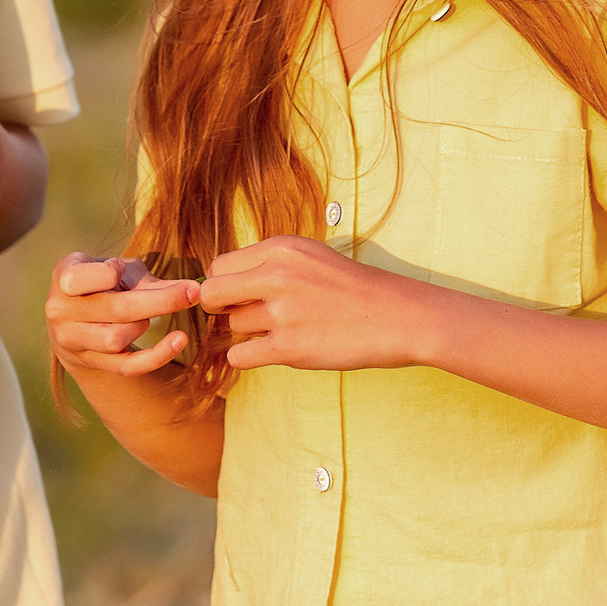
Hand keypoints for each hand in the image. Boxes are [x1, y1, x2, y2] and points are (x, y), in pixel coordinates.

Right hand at [45, 254, 203, 377]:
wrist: (75, 317)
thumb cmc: (102, 282)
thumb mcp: (116, 268)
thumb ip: (146, 279)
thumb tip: (192, 288)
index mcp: (63, 275)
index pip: (81, 278)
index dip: (109, 272)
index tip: (121, 268)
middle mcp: (60, 310)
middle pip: (115, 310)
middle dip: (160, 301)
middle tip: (193, 292)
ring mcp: (72, 340)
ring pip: (117, 339)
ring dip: (143, 324)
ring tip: (146, 315)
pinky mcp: (89, 363)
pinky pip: (126, 367)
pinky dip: (157, 356)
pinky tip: (180, 340)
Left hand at [196, 236, 440, 371]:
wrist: (396, 316)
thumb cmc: (352, 287)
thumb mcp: (310, 255)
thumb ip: (268, 263)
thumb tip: (224, 281)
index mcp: (280, 248)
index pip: (219, 265)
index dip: (225, 283)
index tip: (242, 294)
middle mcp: (276, 275)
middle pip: (210, 294)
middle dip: (219, 308)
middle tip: (245, 314)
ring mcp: (282, 312)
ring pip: (232, 326)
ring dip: (251, 332)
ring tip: (285, 330)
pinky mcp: (289, 348)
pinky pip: (239, 356)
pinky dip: (250, 357)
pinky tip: (274, 351)